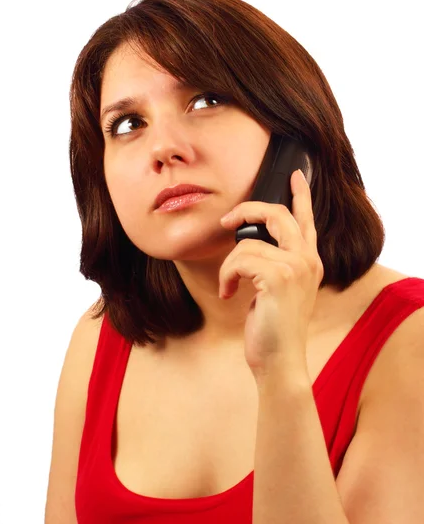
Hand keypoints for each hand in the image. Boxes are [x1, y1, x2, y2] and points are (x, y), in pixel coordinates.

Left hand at [218, 169, 323, 382]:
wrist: (280, 361)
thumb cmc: (274, 328)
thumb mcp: (278, 291)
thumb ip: (274, 263)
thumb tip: (249, 242)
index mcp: (309, 261)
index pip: (306, 219)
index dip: (300, 194)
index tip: (294, 175)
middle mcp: (308, 260)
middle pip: (276, 214)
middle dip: (247, 210)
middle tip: (226, 220)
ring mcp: (296, 266)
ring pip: (247, 243)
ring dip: (229, 266)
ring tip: (230, 287)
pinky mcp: (279, 277)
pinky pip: (239, 260)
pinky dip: (226, 276)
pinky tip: (228, 293)